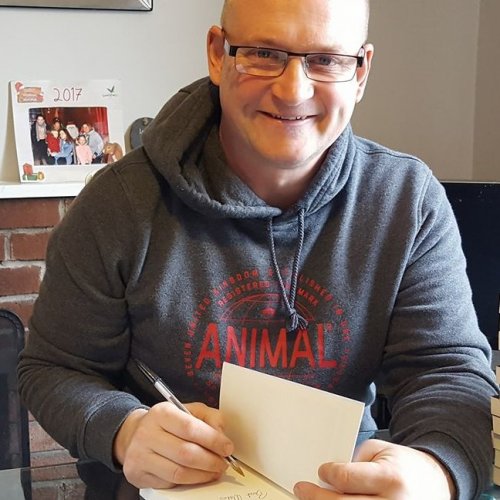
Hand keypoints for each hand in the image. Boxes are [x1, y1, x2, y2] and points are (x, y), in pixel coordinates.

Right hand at [113, 402, 233, 488]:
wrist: (135, 434)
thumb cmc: (167, 422)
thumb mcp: (188, 410)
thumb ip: (210, 417)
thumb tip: (222, 435)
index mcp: (161, 413)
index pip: (190, 428)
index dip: (213, 440)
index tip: (227, 447)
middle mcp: (147, 434)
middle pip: (185, 454)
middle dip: (211, 461)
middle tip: (223, 463)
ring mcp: (139, 456)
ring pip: (178, 473)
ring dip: (202, 475)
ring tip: (214, 471)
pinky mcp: (138, 475)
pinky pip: (169, 484)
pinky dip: (188, 482)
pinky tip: (197, 476)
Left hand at [293, 439, 455, 498]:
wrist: (436, 482)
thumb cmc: (404, 464)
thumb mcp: (380, 450)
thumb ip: (354, 460)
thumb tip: (328, 474)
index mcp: (389, 478)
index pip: (346, 478)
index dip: (327, 474)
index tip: (321, 470)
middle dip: (316, 497)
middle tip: (301, 489)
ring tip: (310, 499)